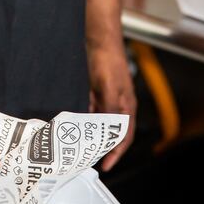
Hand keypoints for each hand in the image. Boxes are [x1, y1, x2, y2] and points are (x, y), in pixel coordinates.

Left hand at [87, 38, 136, 171]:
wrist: (100, 38)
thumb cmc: (108, 60)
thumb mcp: (108, 87)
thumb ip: (108, 108)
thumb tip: (105, 128)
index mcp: (127, 106)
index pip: (124, 136)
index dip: (116, 153)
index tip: (105, 165)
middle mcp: (119, 103)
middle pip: (112, 131)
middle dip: (103, 145)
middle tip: (90, 157)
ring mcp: (108, 96)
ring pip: (101, 120)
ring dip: (92, 131)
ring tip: (81, 142)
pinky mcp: (98, 88)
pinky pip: (93, 108)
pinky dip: (85, 115)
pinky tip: (76, 119)